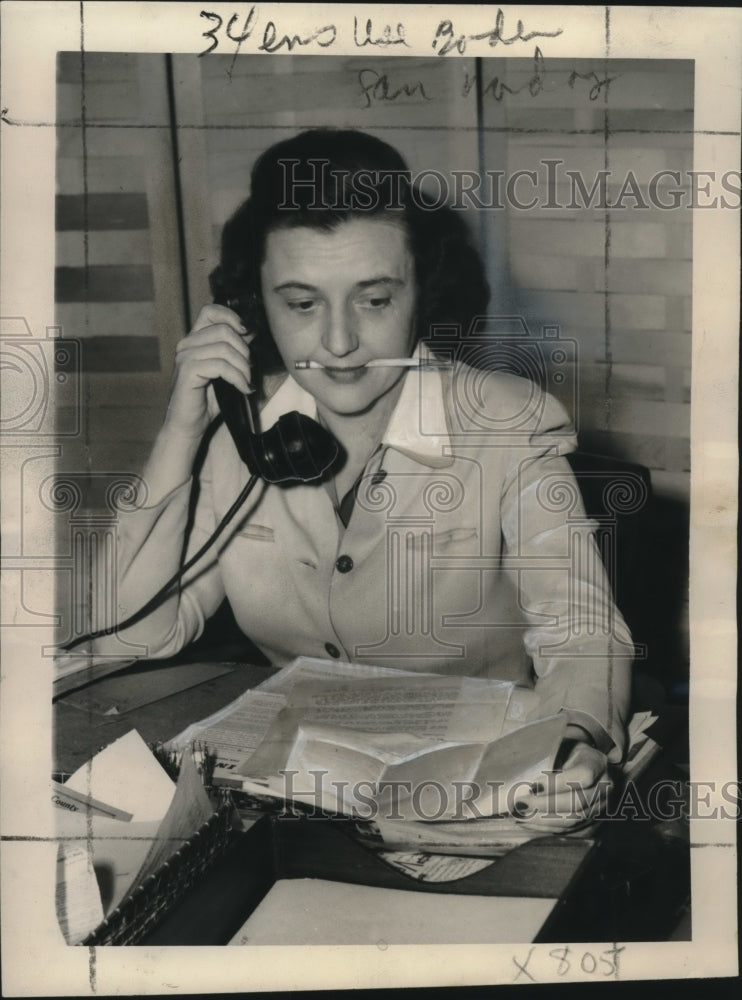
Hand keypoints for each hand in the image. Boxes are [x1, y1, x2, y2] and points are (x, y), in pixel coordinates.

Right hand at [164, 304, 253, 440]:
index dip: (232, 317)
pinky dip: (237, 378)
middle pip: (224, 330)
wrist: (189, 425)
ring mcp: (185, 356)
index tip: (247, 333)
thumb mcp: (225, 370)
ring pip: (224, 348)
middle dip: (244, 351)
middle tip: (250, 371)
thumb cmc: (207, 400)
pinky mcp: (187, 371)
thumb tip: (252, 333)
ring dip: (243, 367)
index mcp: (195, 340)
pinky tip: (243, 388)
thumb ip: (234, 351)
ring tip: (247, 382)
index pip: (211, 311)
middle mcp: (187, 344)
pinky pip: (220, 366)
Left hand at [514, 742, 613, 832]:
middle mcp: (606, 787)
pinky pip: (570, 830)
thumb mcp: (563, 747)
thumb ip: (550, 761)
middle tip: (520, 803)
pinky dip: (547, 828)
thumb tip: (525, 782)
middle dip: (545, 805)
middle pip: (577, 802)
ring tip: (520, 815)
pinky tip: (529, 822)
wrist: (589, 766)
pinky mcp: (595, 822)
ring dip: (543, 820)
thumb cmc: (570, 754)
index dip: (558, 783)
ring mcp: (602, 807)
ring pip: (574, 820)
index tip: (532, 786)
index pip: (583, 776)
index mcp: (599, 764)